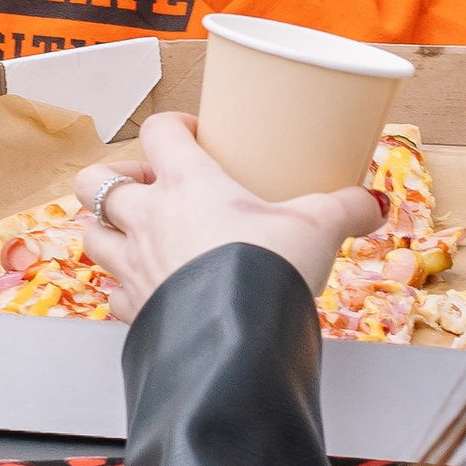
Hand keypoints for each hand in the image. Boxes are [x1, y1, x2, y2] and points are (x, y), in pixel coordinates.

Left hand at [75, 110, 379, 320]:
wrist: (239, 340)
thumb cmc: (266, 270)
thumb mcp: (318, 228)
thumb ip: (346, 208)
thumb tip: (374, 205)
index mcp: (187, 182)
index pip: (158, 129)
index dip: (173, 125)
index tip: (197, 135)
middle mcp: (148, 219)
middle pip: (96, 181)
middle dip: (115, 179)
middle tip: (150, 186)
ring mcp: (134, 266)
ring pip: (91, 235)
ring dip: (108, 231)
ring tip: (139, 234)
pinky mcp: (135, 311)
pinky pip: (111, 295)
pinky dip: (123, 289)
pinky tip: (151, 290)